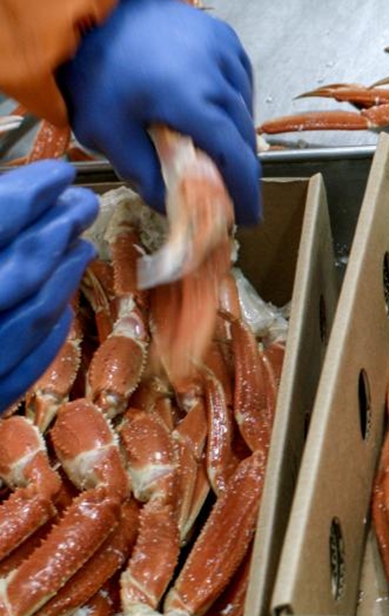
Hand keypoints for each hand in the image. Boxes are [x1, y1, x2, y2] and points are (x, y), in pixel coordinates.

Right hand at [0, 162, 97, 409]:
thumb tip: (8, 197)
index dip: (29, 192)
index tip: (58, 173)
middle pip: (17, 269)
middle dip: (57, 231)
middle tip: (82, 204)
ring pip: (28, 317)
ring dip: (62, 278)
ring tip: (80, 247)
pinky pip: (18, 370)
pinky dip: (45, 336)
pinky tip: (58, 309)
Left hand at [59, 0, 260, 223]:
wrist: (92, 13)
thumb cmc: (95, 68)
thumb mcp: (104, 130)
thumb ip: (141, 173)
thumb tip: (171, 208)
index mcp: (190, 100)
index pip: (235, 157)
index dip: (245, 193)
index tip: (248, 217)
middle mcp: (217, 75)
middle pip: (244, 137)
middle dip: (237, 168)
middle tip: (224, 190)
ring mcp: (225, 53)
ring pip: (245, 110)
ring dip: (235, 135)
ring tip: (213, 148)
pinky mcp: (225, 39)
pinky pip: (241, 84)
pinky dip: (232, 104)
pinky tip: (210, 110)